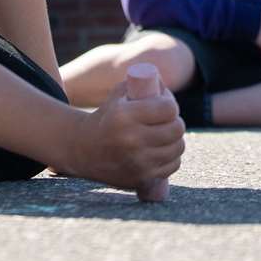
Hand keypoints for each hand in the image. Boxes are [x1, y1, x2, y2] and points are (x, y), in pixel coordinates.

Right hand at [61, 80, 184, 189]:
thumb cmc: (107, 117)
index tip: (166, 106)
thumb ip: (141, 82)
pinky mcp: (141, 179)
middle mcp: (130, 141)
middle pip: (176, 129)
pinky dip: (172, 158)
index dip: (171, 105)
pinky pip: (171, 166)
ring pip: (177, 148)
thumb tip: (166, 84)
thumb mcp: (119, 94)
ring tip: (169, 135)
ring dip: (176, 140)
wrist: (83, 150)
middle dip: (176, 122)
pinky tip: (166, 151)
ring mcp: (137, 163)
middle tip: (170, 121)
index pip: (168, 109)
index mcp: (124, 116)